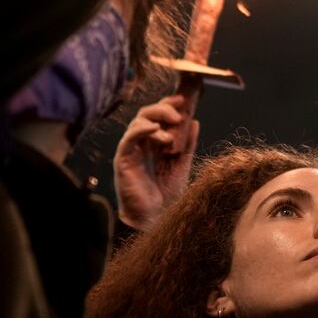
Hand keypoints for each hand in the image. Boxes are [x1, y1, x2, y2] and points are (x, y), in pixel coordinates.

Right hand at [113, 94, 198, 230]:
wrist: (155, 217)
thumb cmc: (166, 193)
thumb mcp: (182, 164)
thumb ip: (187, 144)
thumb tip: (194, 121)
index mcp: (155, 142)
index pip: (159, 116)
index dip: (169, 104)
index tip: (183, 99)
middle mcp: (142, 143)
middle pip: (147, 113)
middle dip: (163, 108)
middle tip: (178, 112)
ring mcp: (132, 150)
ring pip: (138, 122)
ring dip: (156, 118)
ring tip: (172, 127)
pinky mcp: (123, 159)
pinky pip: (129, 138)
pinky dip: (142, 130)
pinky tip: (156, 131)